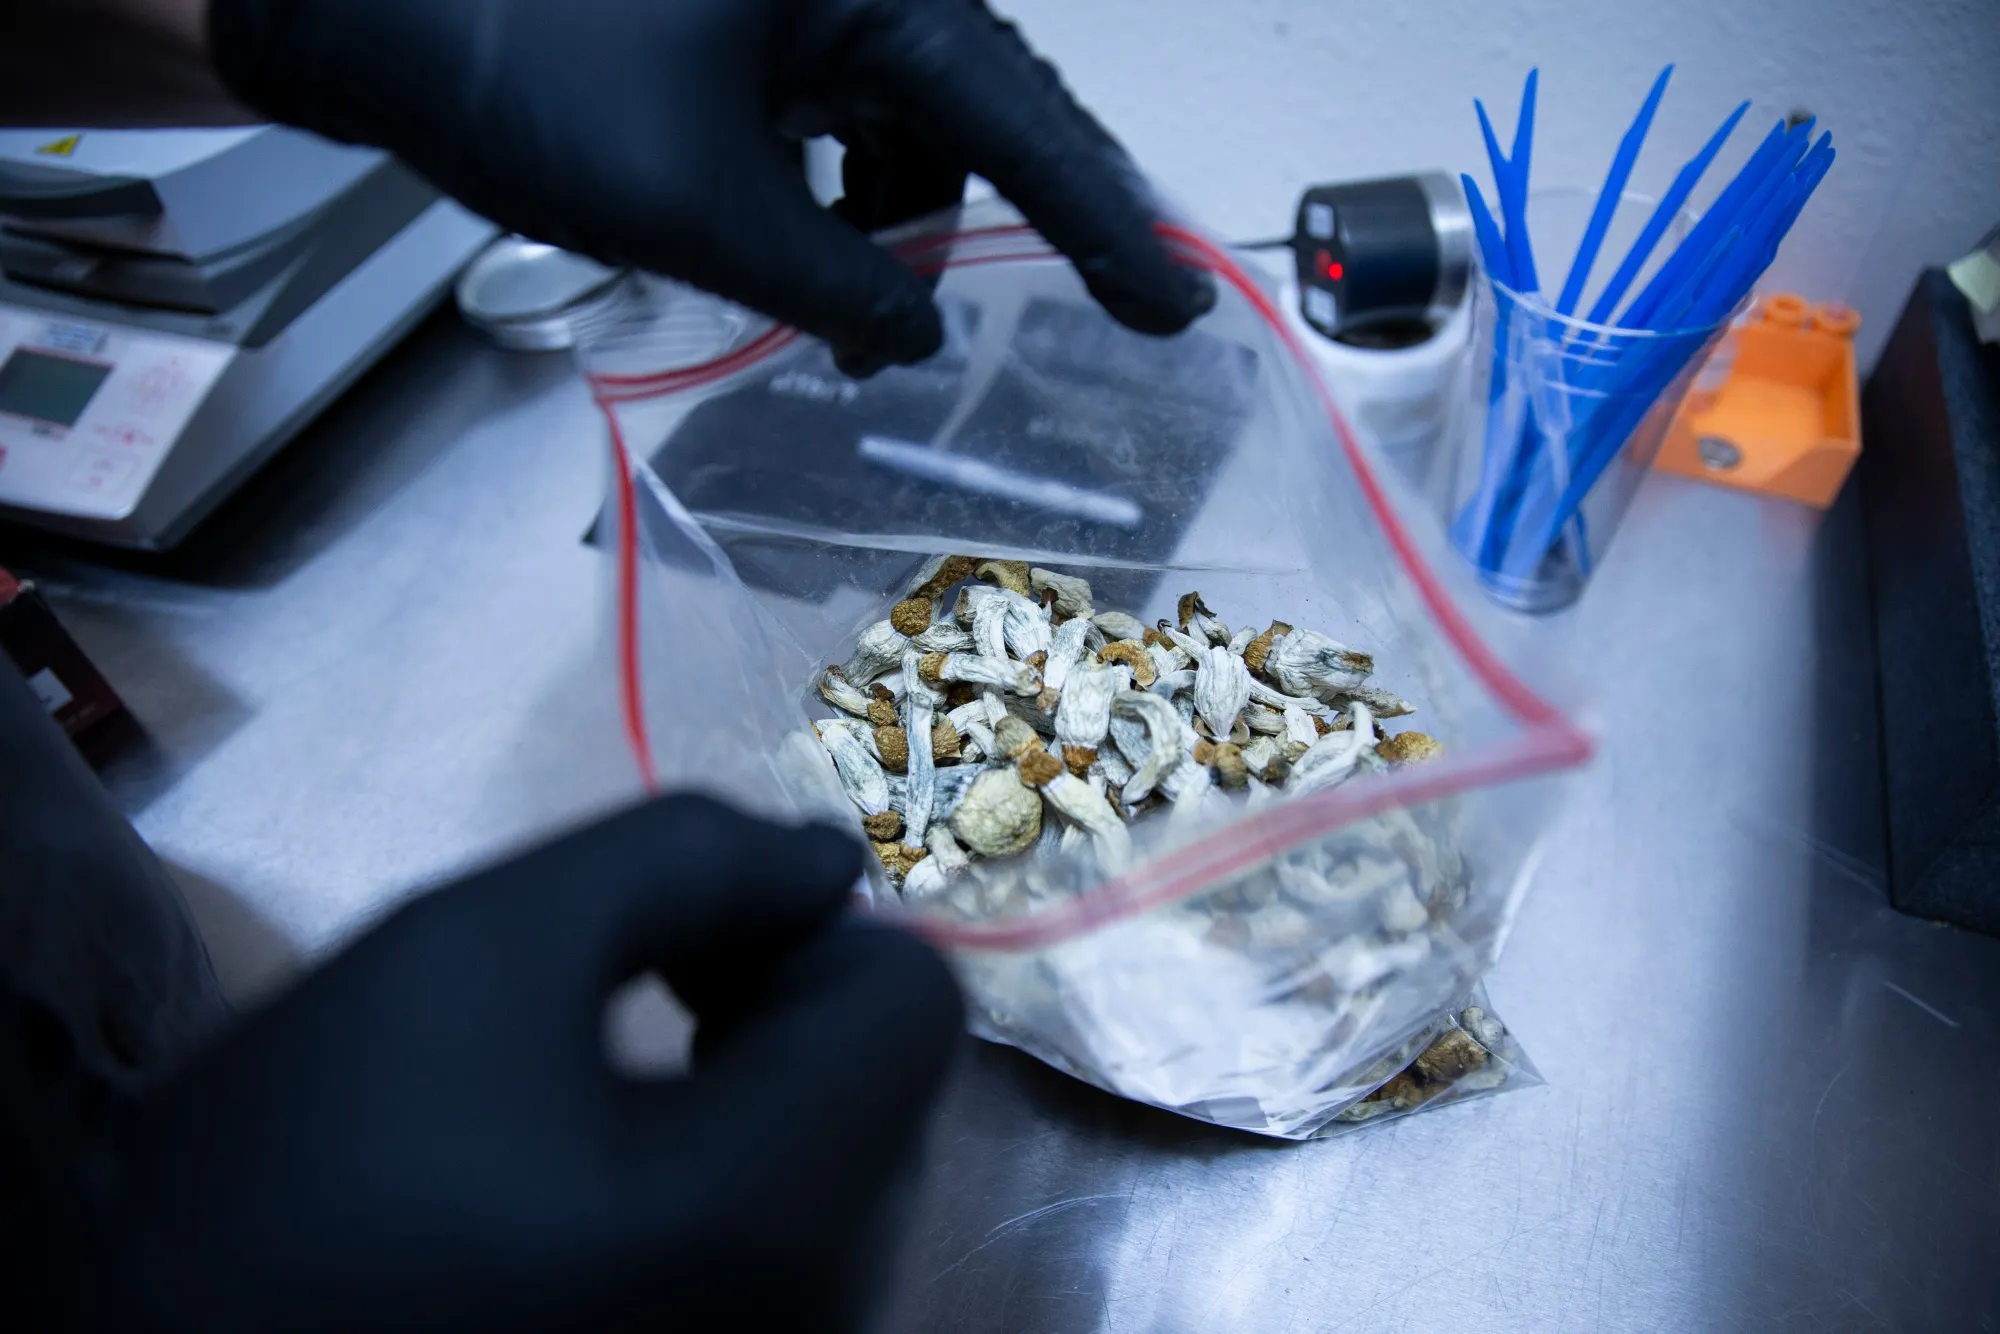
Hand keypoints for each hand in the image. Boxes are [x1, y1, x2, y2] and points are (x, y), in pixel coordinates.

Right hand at [40, 795, 961, 1331]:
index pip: (912, 1000)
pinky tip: (607, 1157)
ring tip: (601, 1069)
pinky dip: (733, 1159)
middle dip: (775, 994)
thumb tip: (827, 856)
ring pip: (849, 1154)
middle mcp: (817, 1307)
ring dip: (752, 1073)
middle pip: (889, 1078)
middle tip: (622, 983)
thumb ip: (681, 859)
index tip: (668, 935)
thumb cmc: (309, 1167)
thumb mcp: (479, 947)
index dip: (797, 925)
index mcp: (770, 1211)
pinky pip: (796, 1232)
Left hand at [207, 0, 1214, 371]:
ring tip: (854, 311)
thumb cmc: (530, 78)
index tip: (1176, 304)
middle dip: (1020, 222)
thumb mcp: (707, 210)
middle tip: (1099, 311)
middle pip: (982, 113)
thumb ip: (836, 284)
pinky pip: (840, 115)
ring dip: (901, 223)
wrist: (369, 6)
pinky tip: (804, 250)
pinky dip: (838, 191)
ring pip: (907, 125)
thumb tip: (913, 338)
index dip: (1105, 226)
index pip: (1022, 124)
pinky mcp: (750, 22)